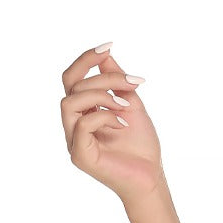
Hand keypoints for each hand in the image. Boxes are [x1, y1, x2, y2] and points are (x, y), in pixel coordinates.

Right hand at [61, 42, 164, 208]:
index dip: (86, 59)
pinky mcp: (79, 155)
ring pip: (70, 101)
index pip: (72, 78)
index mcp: (83, 111)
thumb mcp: (131, 104)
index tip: (108, 45)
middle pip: (72, 85)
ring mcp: (73, 140)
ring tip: (126, 106)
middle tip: (132, 83)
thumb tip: (106, 54)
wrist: (151, 177)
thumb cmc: (141, 146)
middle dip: (103, 78)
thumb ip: (116, 82)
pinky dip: (105, 117)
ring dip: (102, 96)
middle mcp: (73, 124)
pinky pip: (83, 124)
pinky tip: (124, 124)